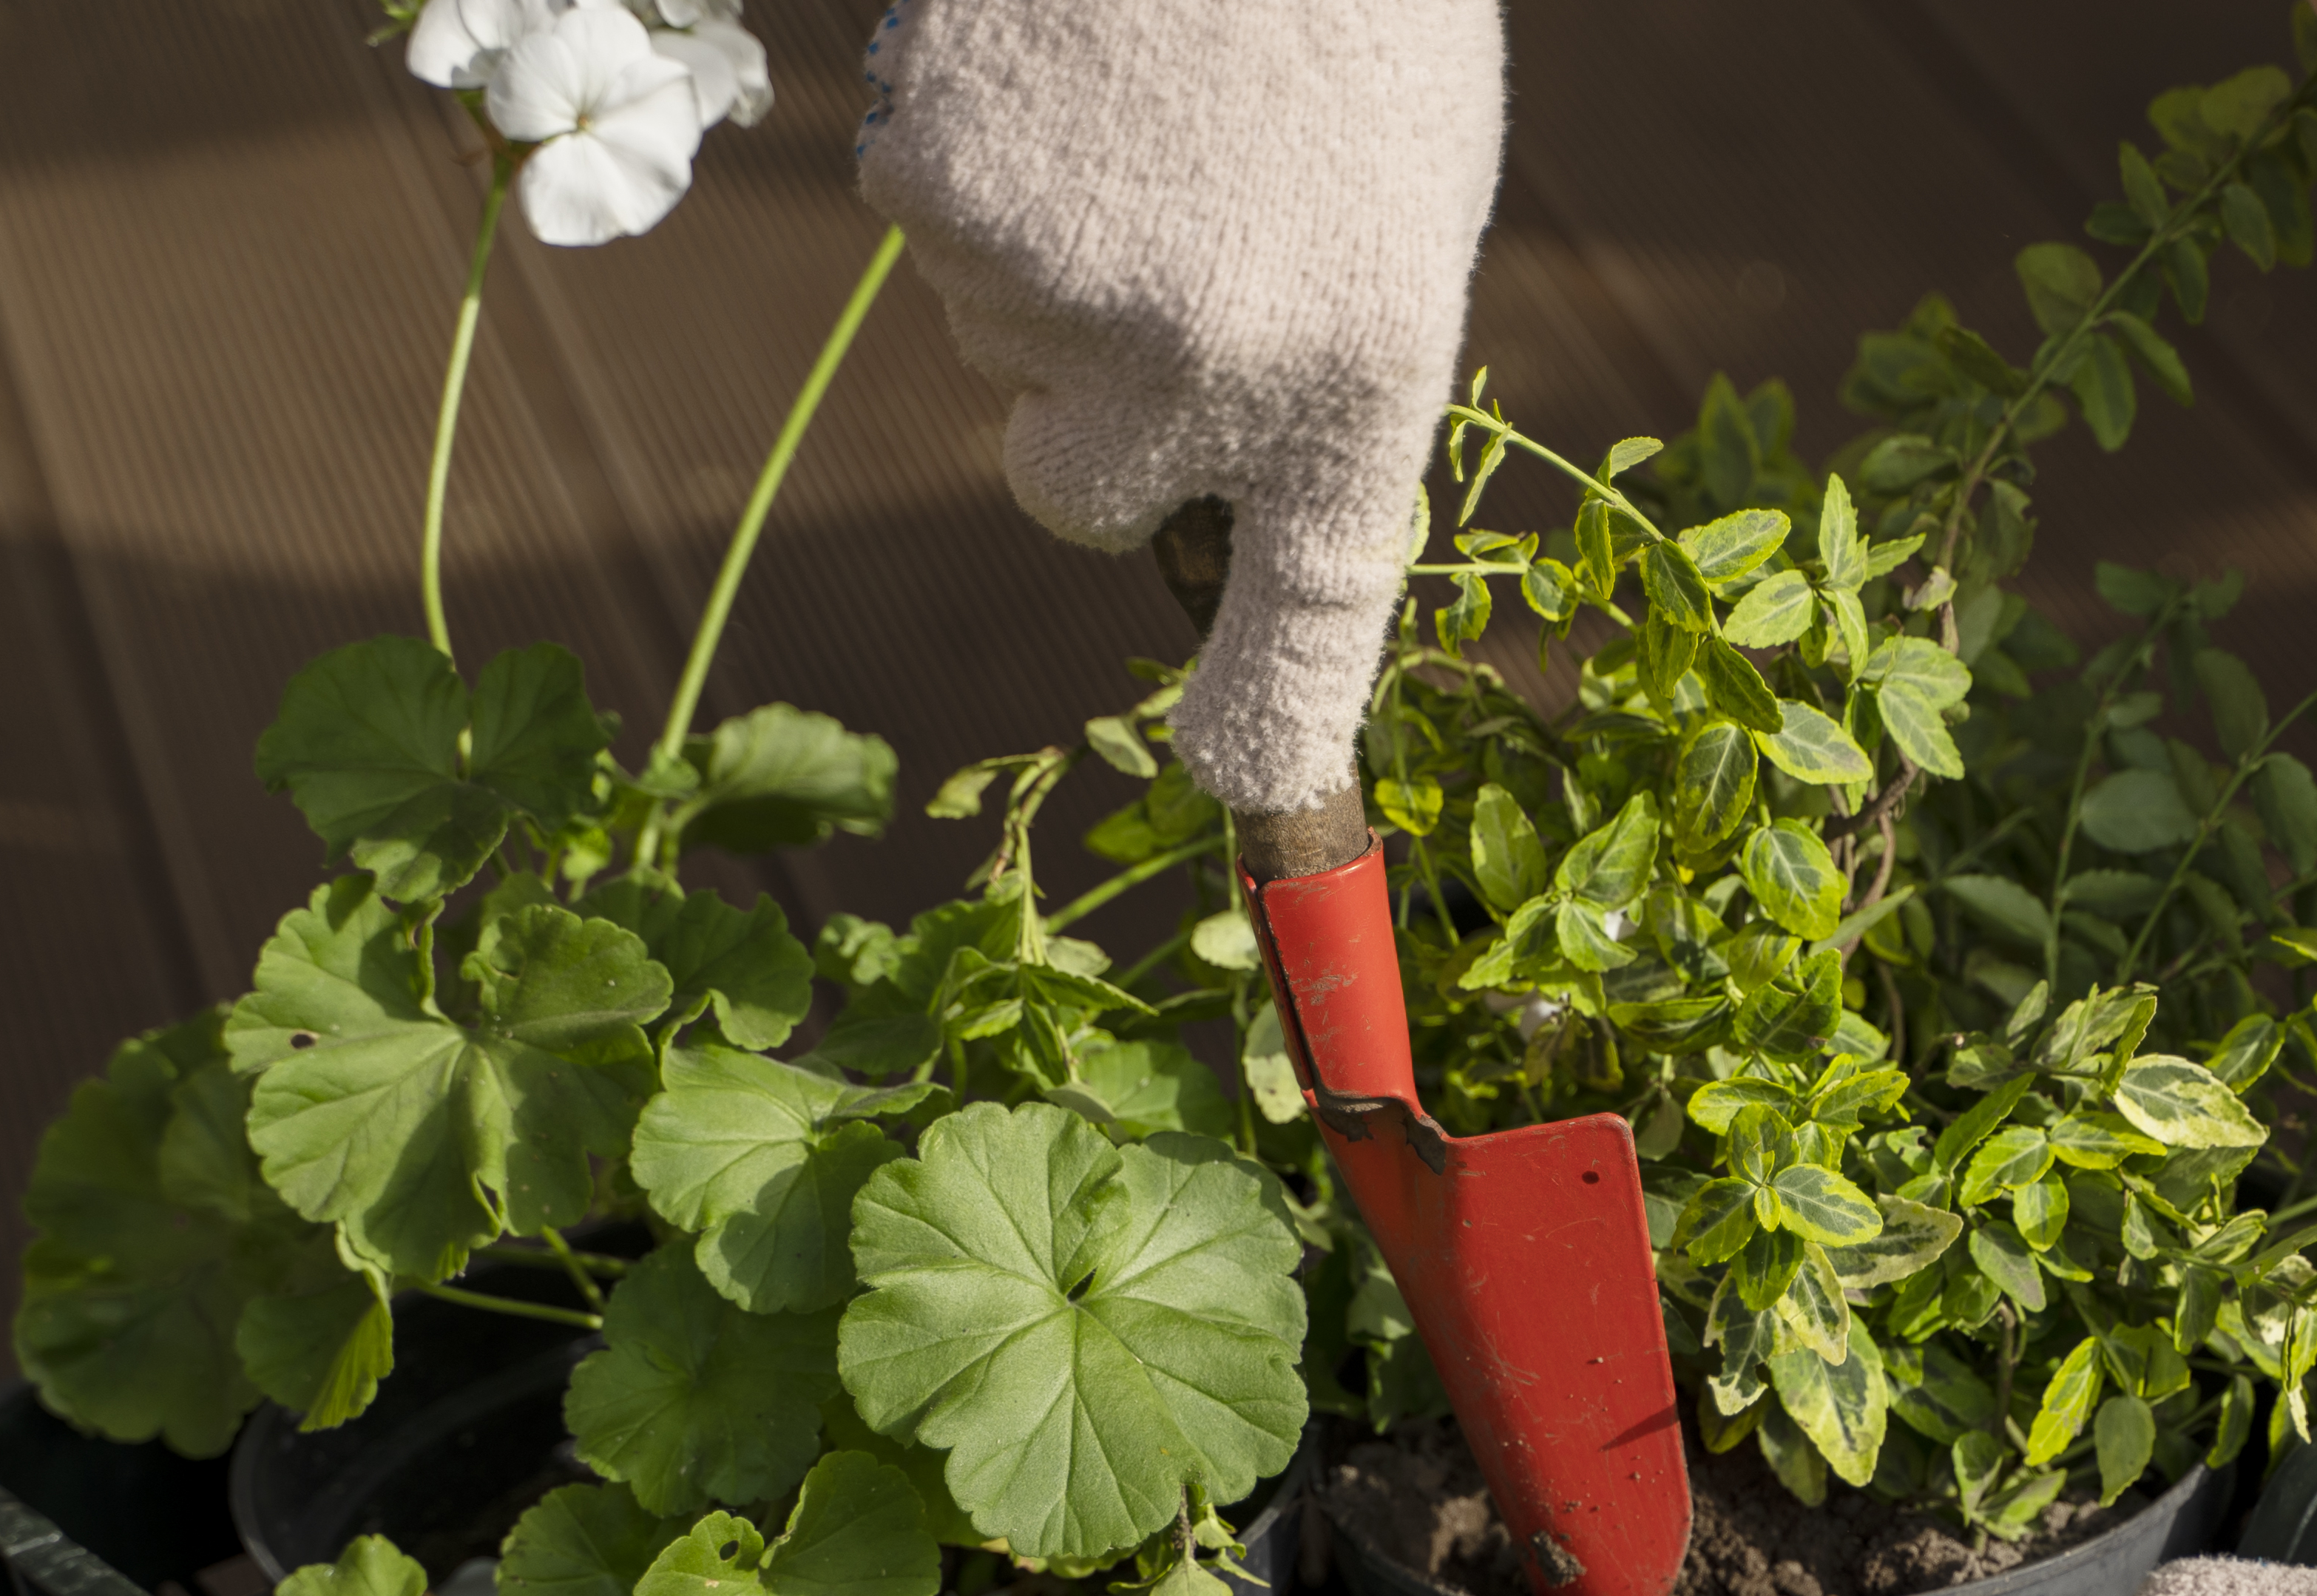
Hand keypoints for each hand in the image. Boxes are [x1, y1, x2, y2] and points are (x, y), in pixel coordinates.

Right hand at [856, 0, 1503, 815]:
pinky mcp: (938, 191)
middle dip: (1089, 390)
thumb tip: (1204, 473)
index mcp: (1359, 365)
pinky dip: (969, 149)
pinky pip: (922, 226)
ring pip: (992, 336)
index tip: (1244, 795)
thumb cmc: (1341, 2)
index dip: (1272, 728)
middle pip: (1074, 482)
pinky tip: (1061, 57)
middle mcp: (1207, 365)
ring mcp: (1059, 287)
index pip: (1313, 605)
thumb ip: (1308, 353)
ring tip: (1145, 97)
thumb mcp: (1394, 194)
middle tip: (1169, 226)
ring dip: (1044, 238)